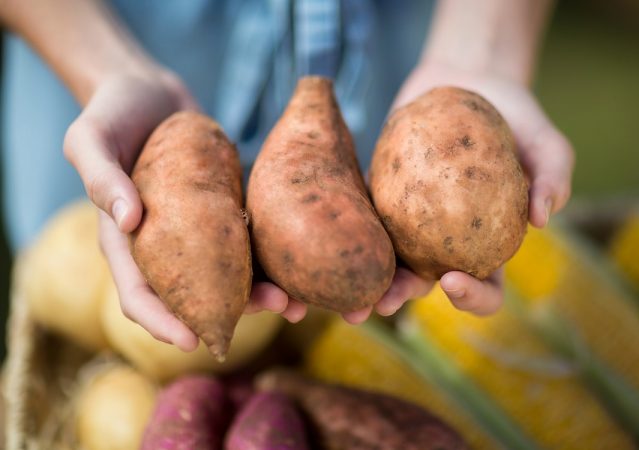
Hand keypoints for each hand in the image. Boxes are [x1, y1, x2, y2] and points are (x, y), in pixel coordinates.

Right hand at [64, 68, 307, 351]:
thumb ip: (101, 176)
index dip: (162, 323)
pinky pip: (247, 243)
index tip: (192, 341)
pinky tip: (298, 265)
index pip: (138, 295)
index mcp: (124, 240)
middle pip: (193, 296)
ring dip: (261, 293)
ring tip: (296, 300)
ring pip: (228, 277)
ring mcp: (196, 231)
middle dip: (232, 313)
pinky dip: (270, 260)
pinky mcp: (223, 211)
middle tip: (274, 309)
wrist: (149, 91)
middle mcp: (162, 245)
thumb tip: (128, 221)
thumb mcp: (90, 138)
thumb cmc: (111, 112)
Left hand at [360, 62, 574, 318]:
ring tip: (349, 286)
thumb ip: (553, 176)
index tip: (454, 280)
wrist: (470, 80)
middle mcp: (446, 241)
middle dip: (404, 297)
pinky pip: (363, 215)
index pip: (485, 288)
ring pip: (388, 259)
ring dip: (368, 278)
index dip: (472, 298)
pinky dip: (347, 230)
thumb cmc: (516, 117)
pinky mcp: (381, 194)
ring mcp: (410, 221)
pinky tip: (327, 236)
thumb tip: (543, 218)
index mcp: (488, 245)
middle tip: (385, 300)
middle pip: (426, 282)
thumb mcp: (546, 142)